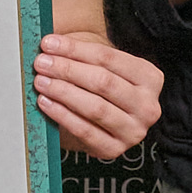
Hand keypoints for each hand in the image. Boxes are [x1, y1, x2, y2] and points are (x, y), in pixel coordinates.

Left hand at [33, 27, 161, 160]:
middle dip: (67, 70)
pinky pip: (85, 131)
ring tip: (41, 81)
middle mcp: (147, 106)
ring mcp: (133, 131)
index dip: (75, 49)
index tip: (49, 43)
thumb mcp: (101, 67)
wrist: (104, 120)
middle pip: (103, 82)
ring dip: (63, 92)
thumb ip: (81, 53)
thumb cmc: (100, 86)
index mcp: (150, 77)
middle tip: (42, 63)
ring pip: (95, 107)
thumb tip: (50, 42)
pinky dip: (62, 115)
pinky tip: (46, 102)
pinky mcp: (114, 149)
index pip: (108, 58)